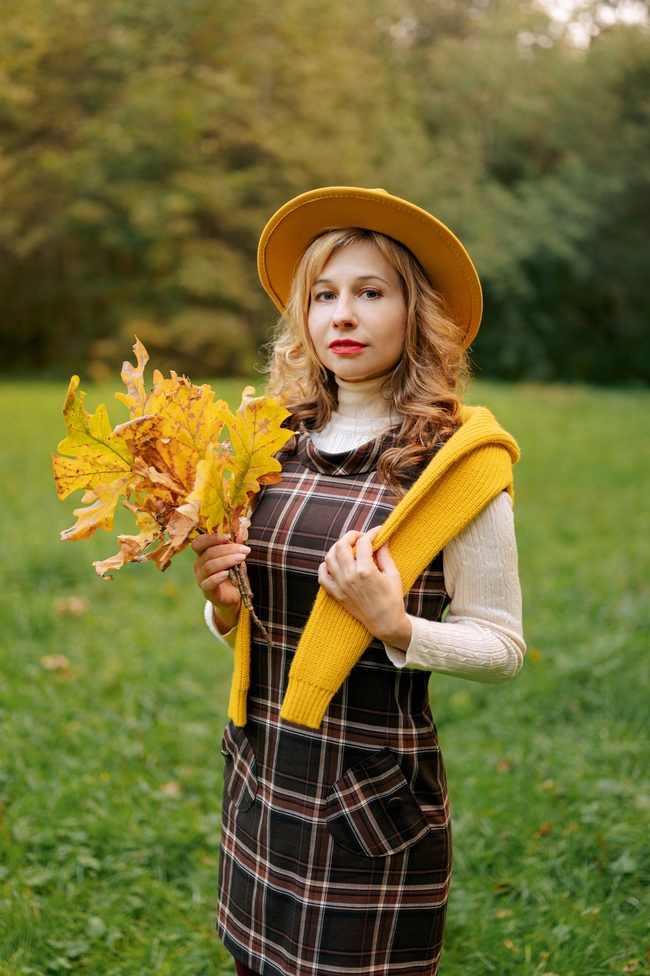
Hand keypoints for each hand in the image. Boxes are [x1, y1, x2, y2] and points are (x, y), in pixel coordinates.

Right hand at [192, 533, 249, 633]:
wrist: (232, 596)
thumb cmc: (232, 574)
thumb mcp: (236, 558)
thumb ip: (236, 545)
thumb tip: (240, 531)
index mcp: (203, 554)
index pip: (199, 542)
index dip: (211, 538)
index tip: (229, 536)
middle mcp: (198, 565)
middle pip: (208, 553)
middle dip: (227, 549)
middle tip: (244, 549)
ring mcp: (200, 578)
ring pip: (209, 566)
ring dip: (226, 561)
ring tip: (241, 558)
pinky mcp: (206, 591)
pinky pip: (208, 583)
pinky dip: (217, 577)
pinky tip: (227, 573)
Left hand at [318, 525, 411, 649]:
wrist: (385, 623)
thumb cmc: (393, 600)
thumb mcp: (393, 575)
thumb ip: (385, 555)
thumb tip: (381, 539)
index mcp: (365, 570)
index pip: (363, 543)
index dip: (372, 533)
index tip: (378, 532)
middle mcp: (349, 576)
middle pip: (341, 545)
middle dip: (351, 536)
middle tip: (361, 537)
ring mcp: (341, 585)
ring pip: (329, 557)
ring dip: (338, 548)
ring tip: (349, 548)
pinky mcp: (336, 594)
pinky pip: (322, 576)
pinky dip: (325, 566)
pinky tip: (336, 563)